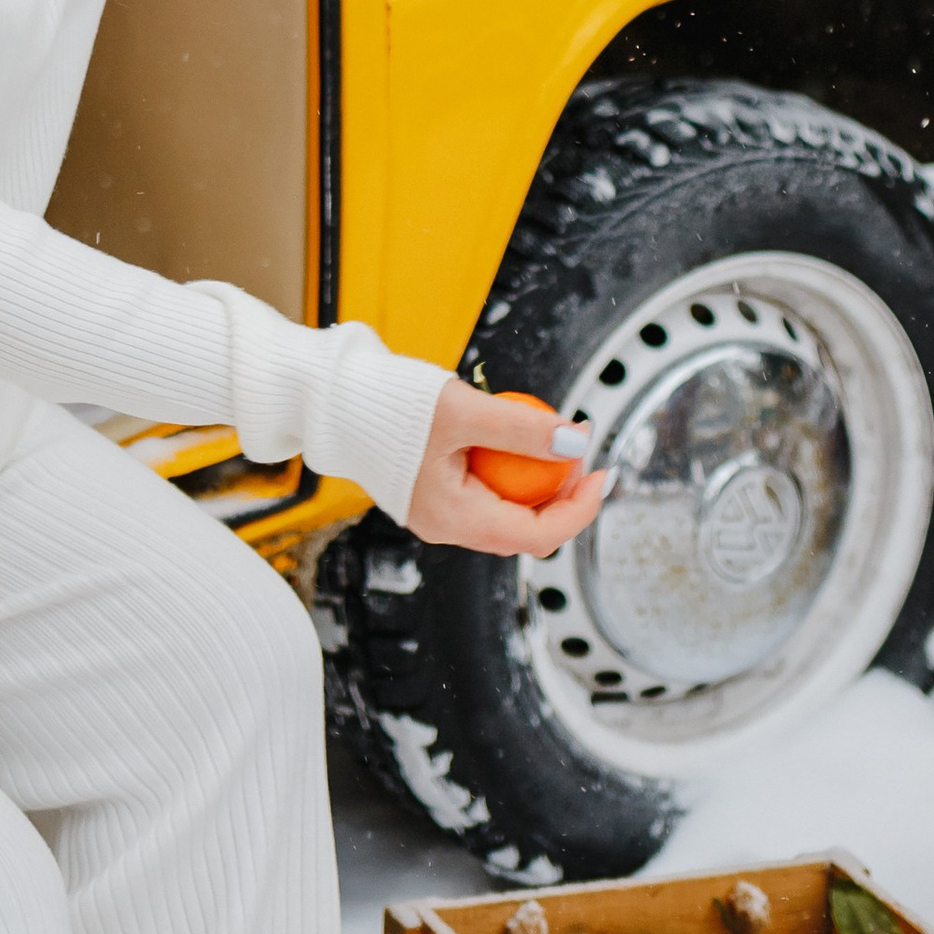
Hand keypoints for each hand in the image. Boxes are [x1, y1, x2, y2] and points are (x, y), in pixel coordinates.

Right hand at [404, 377, 612, 558]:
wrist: (331, 398)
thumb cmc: (387, 404)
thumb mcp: (464, 410)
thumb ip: (523, 428)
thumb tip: (578, 440)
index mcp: (454, 519)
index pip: (537, 535)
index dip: (579, 509)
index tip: (602, 472)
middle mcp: (446, 527)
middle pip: (524, 531)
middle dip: (562, 497)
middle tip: (579, 451)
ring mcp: (437, 513)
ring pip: (505, 513)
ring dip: (536, 484)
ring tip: (551, 441)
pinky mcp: (431, 493)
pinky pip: (484, 494)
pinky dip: (508, 473)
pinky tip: (513, 437)